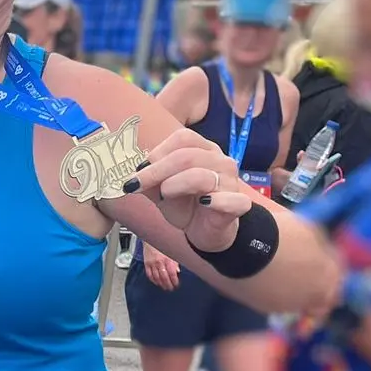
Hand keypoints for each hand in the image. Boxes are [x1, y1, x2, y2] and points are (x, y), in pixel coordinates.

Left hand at [127, 129, 250, 253]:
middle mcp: (219, 161)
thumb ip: (147, 180)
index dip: (157, 152)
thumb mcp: (160, 190)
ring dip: (175, 185)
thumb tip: (131, 175)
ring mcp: (231, 182)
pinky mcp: (238, 204)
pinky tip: (204, 204)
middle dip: (156, 171)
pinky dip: (216, 201)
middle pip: (187, 156)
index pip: (183, 139)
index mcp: (203, 150)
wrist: (205, 231)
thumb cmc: (186, 205)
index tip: (137, 171)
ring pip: (202, 175)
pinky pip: (231, 200)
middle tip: (136, 184)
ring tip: (164, 195)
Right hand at [143, 244, 180, 291]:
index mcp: (168, 259)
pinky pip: (149, 274)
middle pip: (164, 277)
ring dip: (161, 284)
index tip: (176, 284)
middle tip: (170, 288)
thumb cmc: (164, 244)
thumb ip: (176, 262)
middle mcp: (160, 262)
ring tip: (164, 287)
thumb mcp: (173, 252)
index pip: (172, 274)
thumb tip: (177, 271)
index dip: (174, 281)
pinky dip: (153, 280)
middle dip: (168, 284)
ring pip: (156, 277)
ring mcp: (152, 263)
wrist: (153, 237)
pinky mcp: (146, 263)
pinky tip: (156, 282)